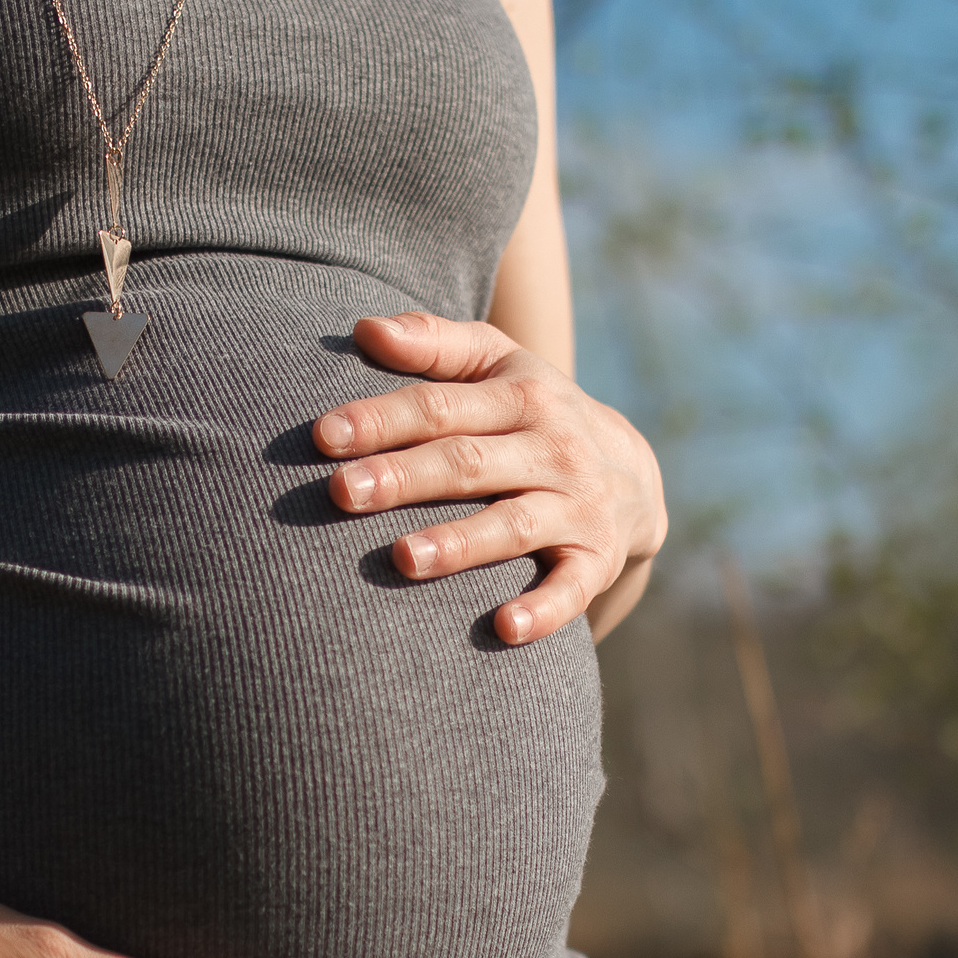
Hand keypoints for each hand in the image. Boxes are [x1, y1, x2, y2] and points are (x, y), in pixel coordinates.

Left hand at [312, 313, 665, 644]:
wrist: (634, 475)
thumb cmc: (534, 415)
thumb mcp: (498, 364)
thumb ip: (433, 343)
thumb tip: (364, 329)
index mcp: (521, 396)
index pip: (440, 406)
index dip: (382, 419)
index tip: (323, 436)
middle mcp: (552, 448)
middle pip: (468, 463)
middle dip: (404, 477)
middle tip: (342, 493)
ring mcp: (576, 506)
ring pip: (512, 525)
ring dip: (459, 543)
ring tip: (402, 558)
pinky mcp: (595, 560)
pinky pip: (571, 588)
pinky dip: (542, 610)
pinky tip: (503, 628)